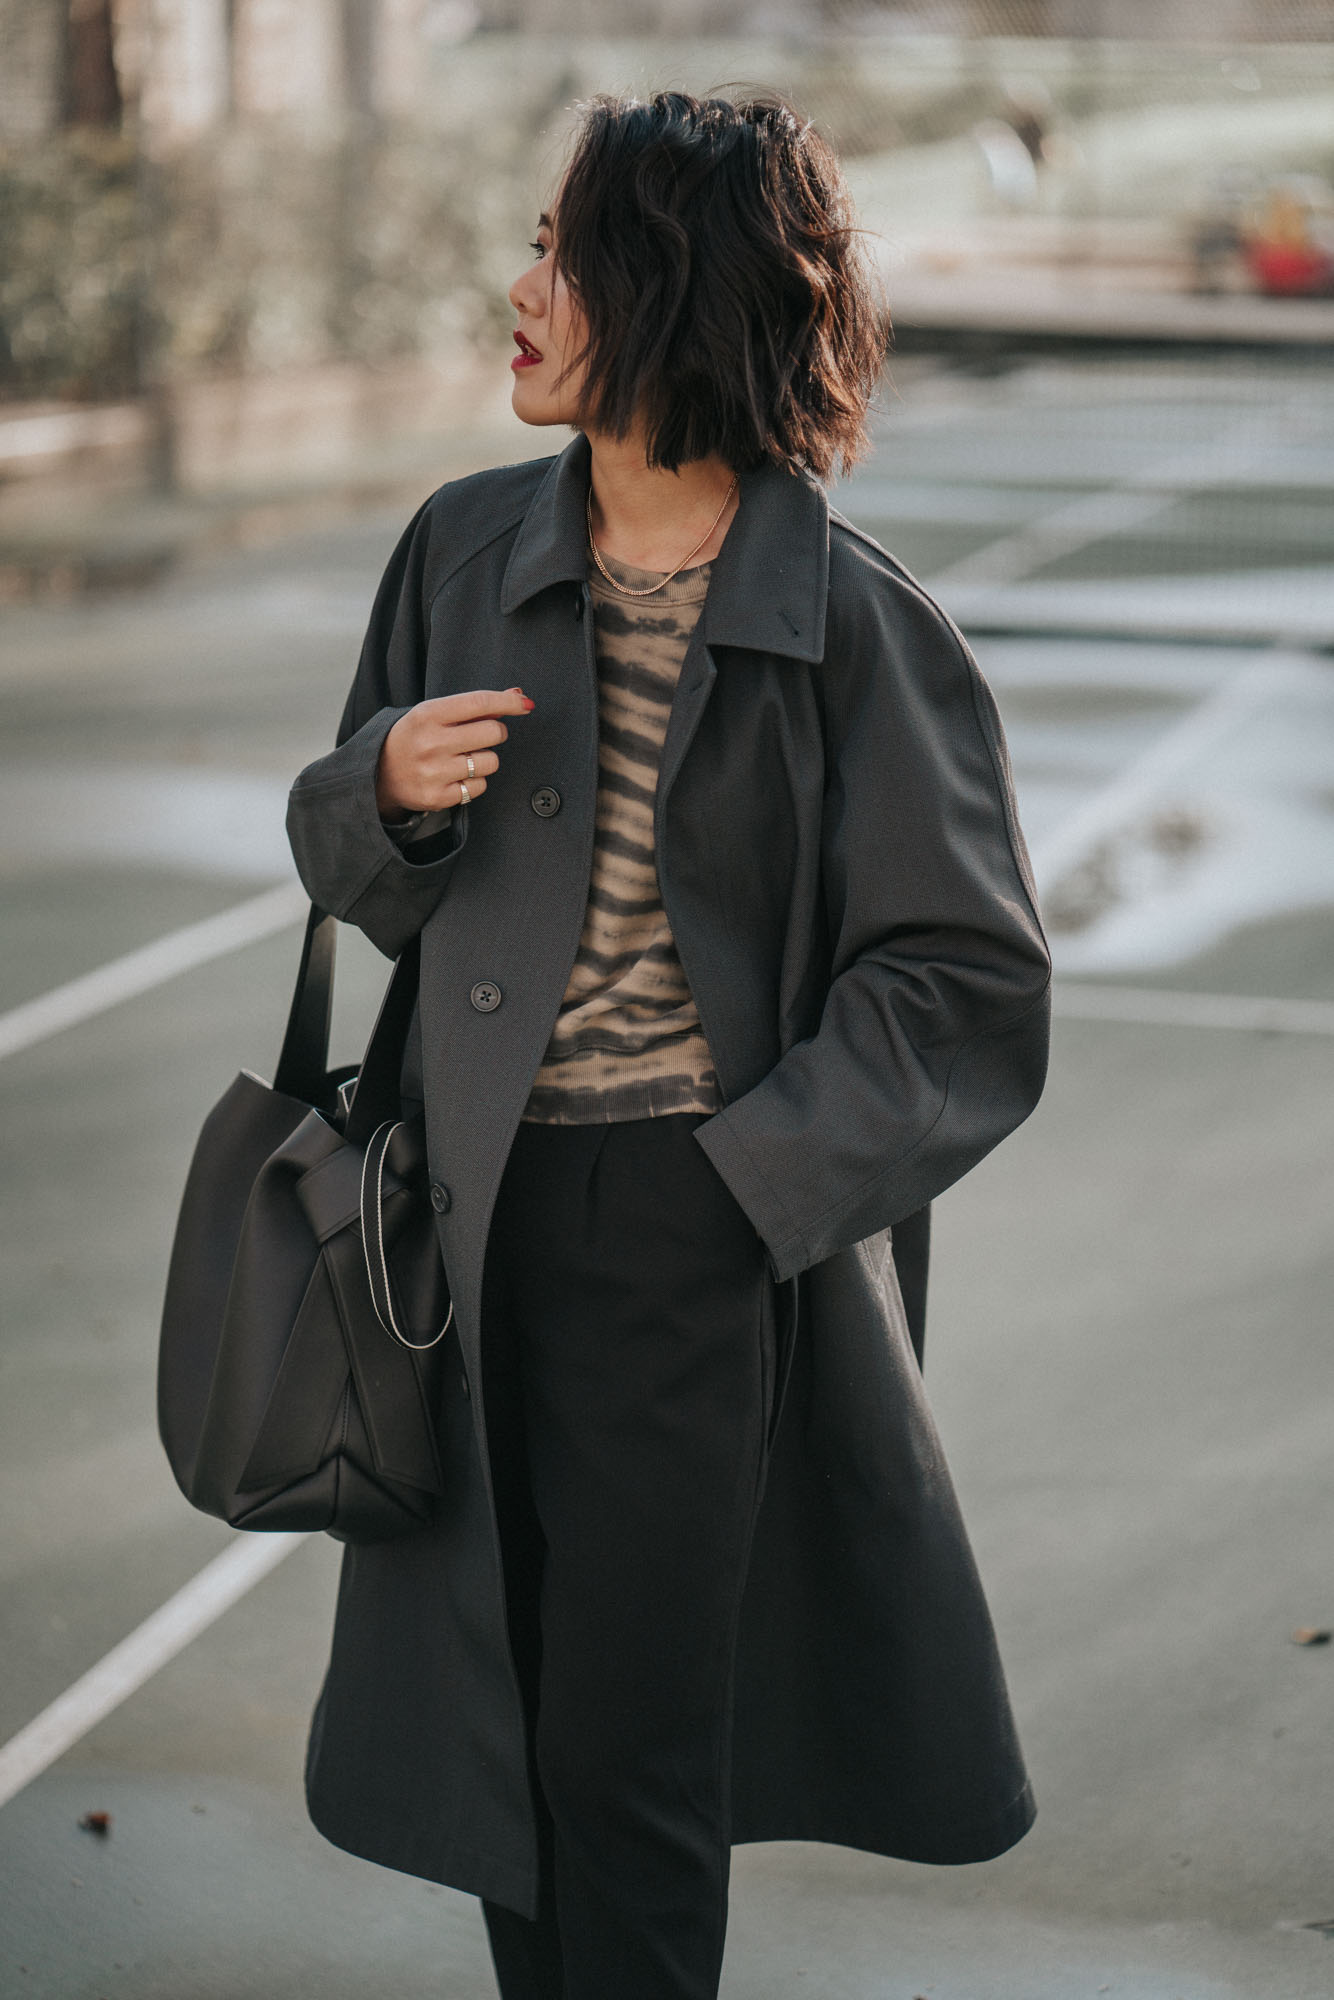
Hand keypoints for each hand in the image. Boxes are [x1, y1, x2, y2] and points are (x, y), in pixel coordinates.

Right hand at [375, 686, 534, 818]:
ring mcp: (434, 772)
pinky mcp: (438, 797)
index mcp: (428, 714)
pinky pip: (479, 787)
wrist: (378, 773)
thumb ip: (474, 705)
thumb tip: (517, 693)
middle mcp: (431, 742)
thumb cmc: (414, 737)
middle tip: (481, 735)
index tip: (525, 703)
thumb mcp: (434, 713)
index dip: (509, 701)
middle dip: (495, 732)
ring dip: (486, 759)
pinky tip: (456, 776)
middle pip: (493, 732)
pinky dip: (474, 782)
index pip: (480, 703)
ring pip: (491, 762)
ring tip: (465, 758)